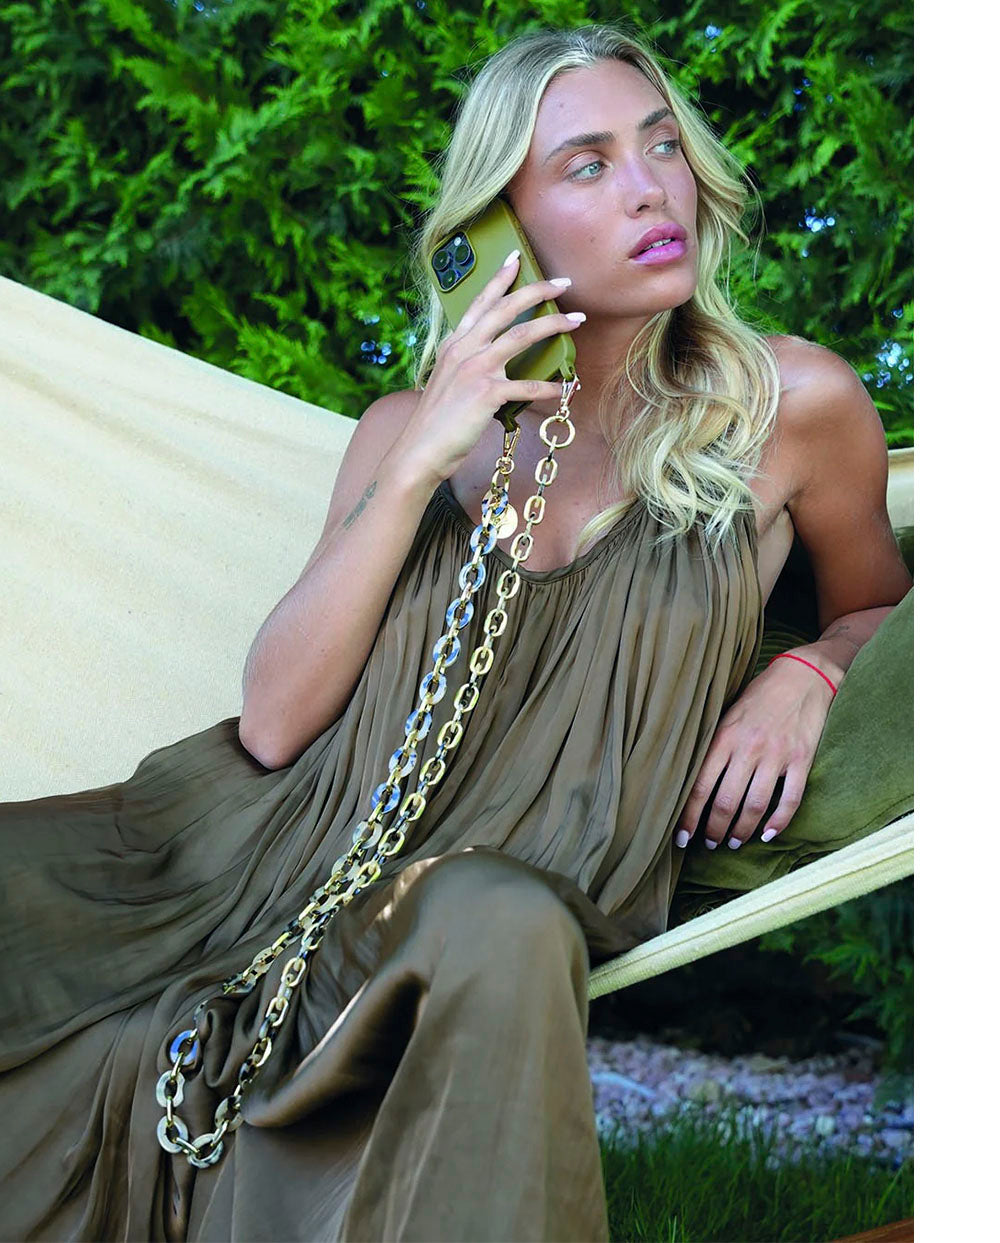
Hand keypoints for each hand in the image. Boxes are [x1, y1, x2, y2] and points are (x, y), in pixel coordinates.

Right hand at [396, 252, 584, 485]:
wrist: (421, 450)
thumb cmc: (436, 422)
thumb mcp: (447, 382)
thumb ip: (466, 365)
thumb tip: (492, 362)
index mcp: (454, 344)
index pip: (480, 302)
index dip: (500, 278)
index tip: (517, 259)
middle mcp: (464, 350)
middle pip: (506, 309)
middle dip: (538, 291)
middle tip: (563, 282)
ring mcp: (476, 369)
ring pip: (522, 336)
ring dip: (554, 325)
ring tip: (577, 319)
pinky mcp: (487, 393)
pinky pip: (529, 385)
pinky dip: (551, 387)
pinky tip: (566, 388)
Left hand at [672, 656, 838, 849]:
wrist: (803, 675)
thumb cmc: (759, 697)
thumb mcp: (727, 715)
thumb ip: (714, 746)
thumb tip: (690, 781)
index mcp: (724, 737)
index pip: (699, 786)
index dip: (689, 817)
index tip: (682, 838)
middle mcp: (748, 748)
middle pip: (726, 802)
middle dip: (714, 830)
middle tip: (709, 844)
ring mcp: (776, 755)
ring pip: (755, 806)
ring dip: (742, 831)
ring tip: (733, 842)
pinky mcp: (802, 759)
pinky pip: (790, 799)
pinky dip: (778, 822)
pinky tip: (767, 834)